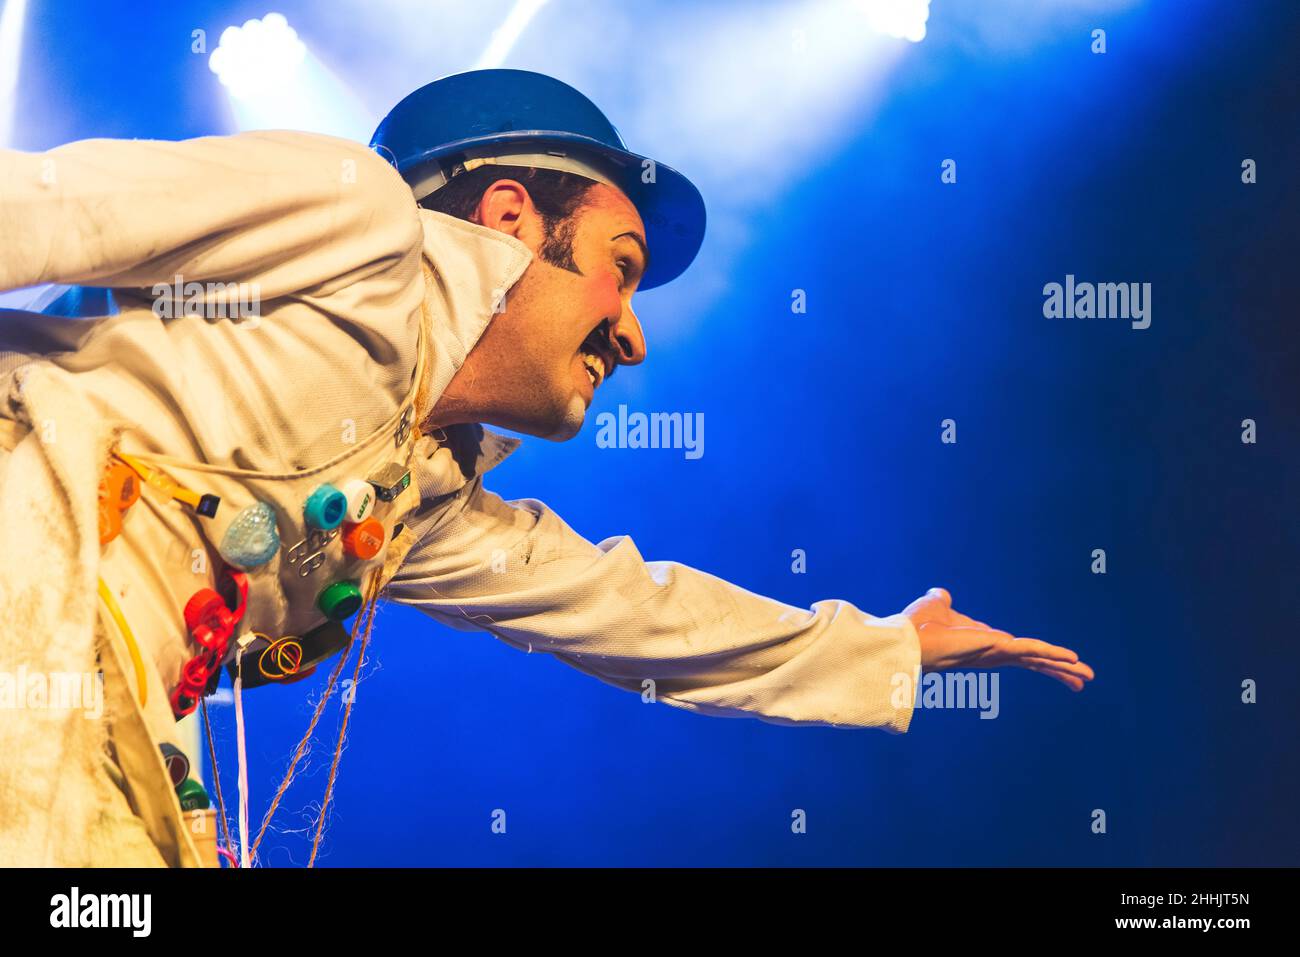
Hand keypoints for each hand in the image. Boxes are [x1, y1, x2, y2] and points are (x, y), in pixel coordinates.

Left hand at [903, 587, 1094, 691]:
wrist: (907, 638)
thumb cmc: (918, 625)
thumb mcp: (936, 606)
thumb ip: (942, 601)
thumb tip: (940, 594)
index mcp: (985, 644)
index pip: (1020, 653)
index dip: (1040, 658)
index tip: (1059, 664)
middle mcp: (994, 652)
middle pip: (1035, 661)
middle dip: (1059, 670)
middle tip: (1083, 681)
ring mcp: (997, 652)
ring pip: (1037, 659)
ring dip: (1063, 667)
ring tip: (1087, 677)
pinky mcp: (997, 647)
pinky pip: (1031, 650)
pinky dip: (1051, 653)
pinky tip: (1071, 660)